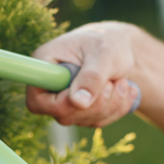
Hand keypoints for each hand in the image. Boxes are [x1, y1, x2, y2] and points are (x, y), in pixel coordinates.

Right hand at [26, 21, 141, 126]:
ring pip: (82, 120)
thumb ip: (92, 77)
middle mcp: (48, 87)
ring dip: (110, 106)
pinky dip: (116, 109)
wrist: (119, 46)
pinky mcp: (79, 109)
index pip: (37, 101)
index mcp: (43, 66)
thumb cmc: (108, 42)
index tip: (86, 94)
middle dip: (95, 104)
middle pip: (62, 115)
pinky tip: (126, 91)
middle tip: (113, 82)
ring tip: (122, 82)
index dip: (61, 104)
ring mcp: (63, 101)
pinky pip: (96, 121)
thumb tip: (79, 103)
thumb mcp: (104, 53)